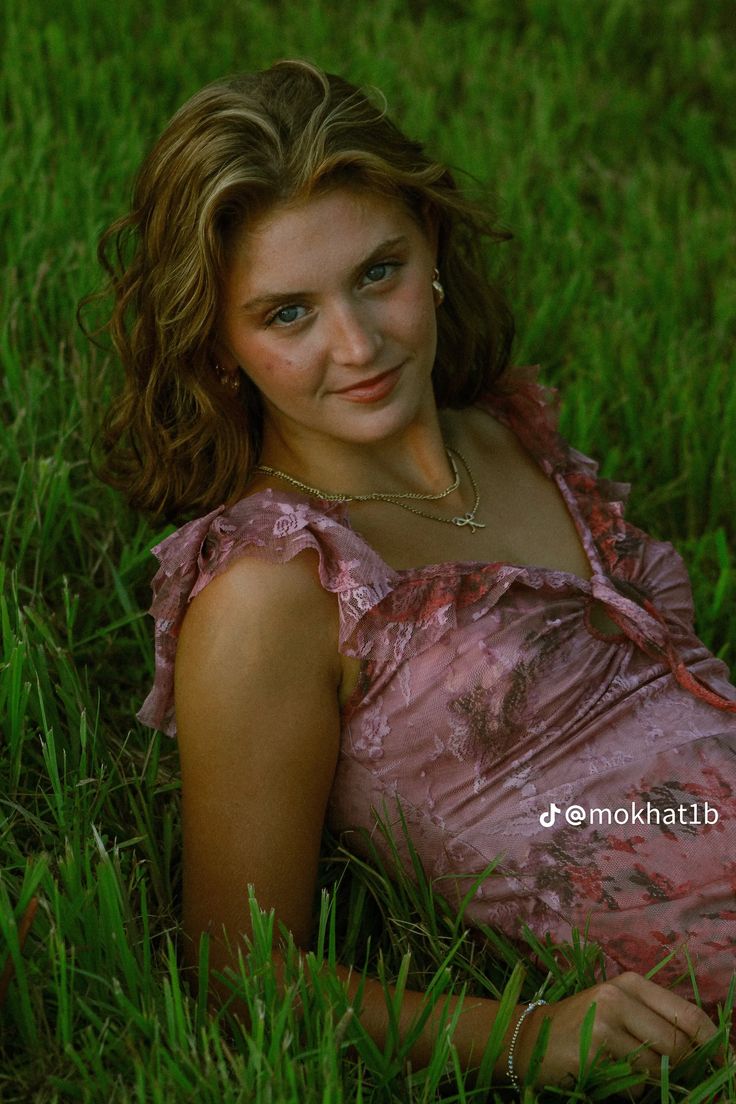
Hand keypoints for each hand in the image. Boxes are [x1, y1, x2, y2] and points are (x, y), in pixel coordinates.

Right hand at [512, 971, 718, 1088]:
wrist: (531, 1038)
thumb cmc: (583, 1027)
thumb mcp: (620, 1011)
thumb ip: (656, 1021)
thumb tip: (706, 1053)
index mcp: (632, 982)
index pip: (689, 1013)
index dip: (714, 1044)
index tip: (728, 1065)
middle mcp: (619, 995)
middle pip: (679, 1042)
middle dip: (689, 1069)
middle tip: (687, 1082)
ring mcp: (606, 1020)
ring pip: (660, 1065)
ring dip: (656, 1081)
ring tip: (633, 1072)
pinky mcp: (595, 1048)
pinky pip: (635, 1082)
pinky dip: (632, 1088)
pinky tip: (612, 1076)